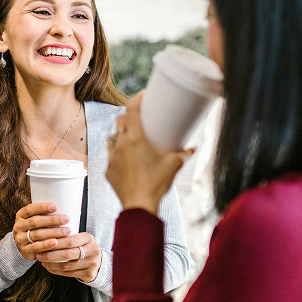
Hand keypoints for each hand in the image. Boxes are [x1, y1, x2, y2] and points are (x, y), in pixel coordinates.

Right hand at [13, 202, 70, 260]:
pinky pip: (36, 247)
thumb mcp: (36, 219)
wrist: (24, 246)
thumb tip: (65, 205)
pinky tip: (55, 242)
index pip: (29, 209)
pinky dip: (46, 245)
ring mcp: (20, 239)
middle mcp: (18, 227)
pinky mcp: (24, 250)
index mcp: (21, 216)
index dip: (42, 207)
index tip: (55, 206)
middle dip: (52, 220)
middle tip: (66, 219)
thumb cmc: (35, 229)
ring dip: (53, 232)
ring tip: (66, 231)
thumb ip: (44, 213)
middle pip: (35, 222)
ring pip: (37, 234)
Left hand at [37, 232, 101, 282]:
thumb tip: (44, 236)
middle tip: (39, 255)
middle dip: (51, 255)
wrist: (99, 262)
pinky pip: (69, 274)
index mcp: (89, 238)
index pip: (70, 240)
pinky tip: (50, 268)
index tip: (43, 244)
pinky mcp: (89, 274)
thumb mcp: (80, 239)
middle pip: (68, 254)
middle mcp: (93, 250)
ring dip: (52, 265)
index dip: (55, 243)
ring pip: (67, 266)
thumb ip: (67, 236)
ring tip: (42, 261)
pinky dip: (57, 271)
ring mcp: (92, 263)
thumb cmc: (83, 247)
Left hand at [106, 92, 192, 214]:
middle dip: (128, 115)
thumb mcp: (174, 165)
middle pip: (120, 121)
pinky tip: (126, 158)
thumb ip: (184, 153)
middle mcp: (120, 145)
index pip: (131, 110)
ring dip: (120, 134)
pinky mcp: (108, 171)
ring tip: (130, 136)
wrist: (139, 206)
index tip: (143, 95)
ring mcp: (112, 158)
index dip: (136, 99)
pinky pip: (111, 156)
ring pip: (112, 138)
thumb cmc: (157, 183)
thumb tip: (193, 147)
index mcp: (135, 139)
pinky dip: (117, 153)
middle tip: (139, 116)